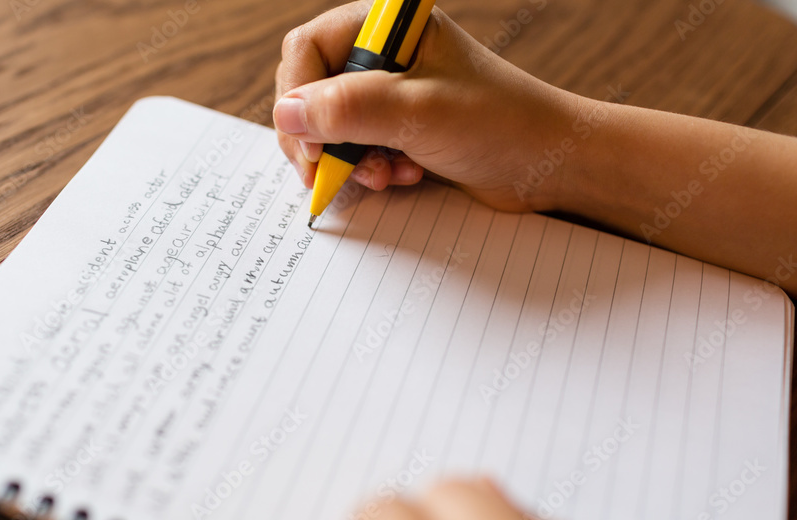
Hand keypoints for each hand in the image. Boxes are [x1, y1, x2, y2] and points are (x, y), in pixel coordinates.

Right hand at [273, 2, 578, 211]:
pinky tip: (401, 176)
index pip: (307, 50)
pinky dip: (370, 169)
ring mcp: (390, 92)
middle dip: (321, 138)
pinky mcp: (398, 127)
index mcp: (387, 27)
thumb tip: (286, 111)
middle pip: (310, 90)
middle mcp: (383, 54)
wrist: (548, 164)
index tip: (313, 145)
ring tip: (384, 176)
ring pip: (329, 125)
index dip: (299, 99)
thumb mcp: (418, 113)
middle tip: (334, 171)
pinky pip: (355, 148)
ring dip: (348, 159)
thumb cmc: (498, 124)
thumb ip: (348, 109)